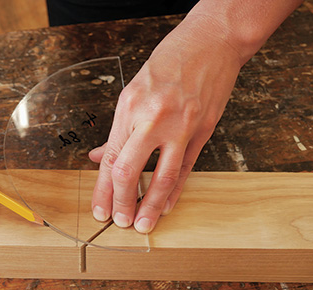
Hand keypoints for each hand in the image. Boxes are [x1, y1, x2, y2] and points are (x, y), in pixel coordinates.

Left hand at [89, 16, 241, 232]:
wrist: (212, 41)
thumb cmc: (169, 62)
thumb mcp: (133, 91)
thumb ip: (118, 130)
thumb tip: (100, 158)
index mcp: (129, 108)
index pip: (110, 159)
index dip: (103, 190)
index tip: (100, 210)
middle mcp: (152, 118)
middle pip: (130, 172)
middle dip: (122, 203)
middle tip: (119, 222)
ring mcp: (181, 126)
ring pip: (162, 177)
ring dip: (150, 206)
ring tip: (143, 224)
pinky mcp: (203, 130)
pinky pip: (186, 168)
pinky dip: (175, 191)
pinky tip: (167, 206)